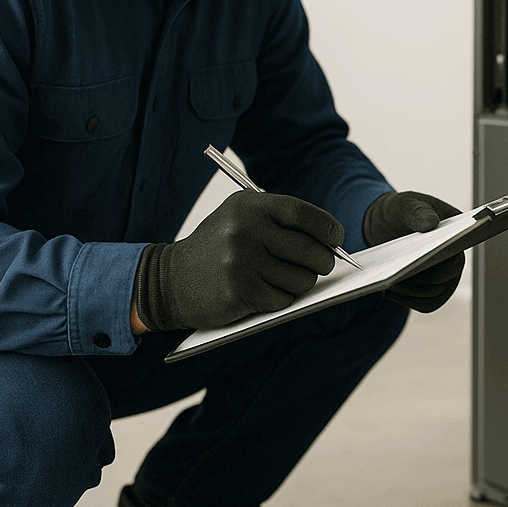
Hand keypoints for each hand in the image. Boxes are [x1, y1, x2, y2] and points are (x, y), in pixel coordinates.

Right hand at [134, 190, 341, 331]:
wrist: (172, 280)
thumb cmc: (218, 248)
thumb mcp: (241, 218)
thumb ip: (281, 221)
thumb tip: (331, 239)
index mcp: (249, 206)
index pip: (303, 214)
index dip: (327, 228)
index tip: (336, 239)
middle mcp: (246, 231)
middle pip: (310, 250)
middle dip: (323, 261)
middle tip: (321, 264)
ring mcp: (242, 262)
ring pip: (302, 279)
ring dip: (301, 282)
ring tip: (284, 278)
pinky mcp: (240, 292)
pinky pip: (284, 299)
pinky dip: (282, 298)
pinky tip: (265, 292)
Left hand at [363, 190, 465, 312]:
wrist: (385, 225)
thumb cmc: (399, 211)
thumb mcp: (404, 204)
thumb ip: (417, 211)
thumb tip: (432, 223)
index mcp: (456, 232)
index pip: (457, 250)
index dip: (445, 258)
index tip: (425, 260)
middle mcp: (454, 257)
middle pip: (445, 279)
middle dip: (421, 280)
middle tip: (397, 277)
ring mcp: (443, 276)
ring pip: (434, 296)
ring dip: (411, 293)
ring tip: (388, 284)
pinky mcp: (429, 289)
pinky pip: (424, 304)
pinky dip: (407, 301)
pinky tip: (388, 291)